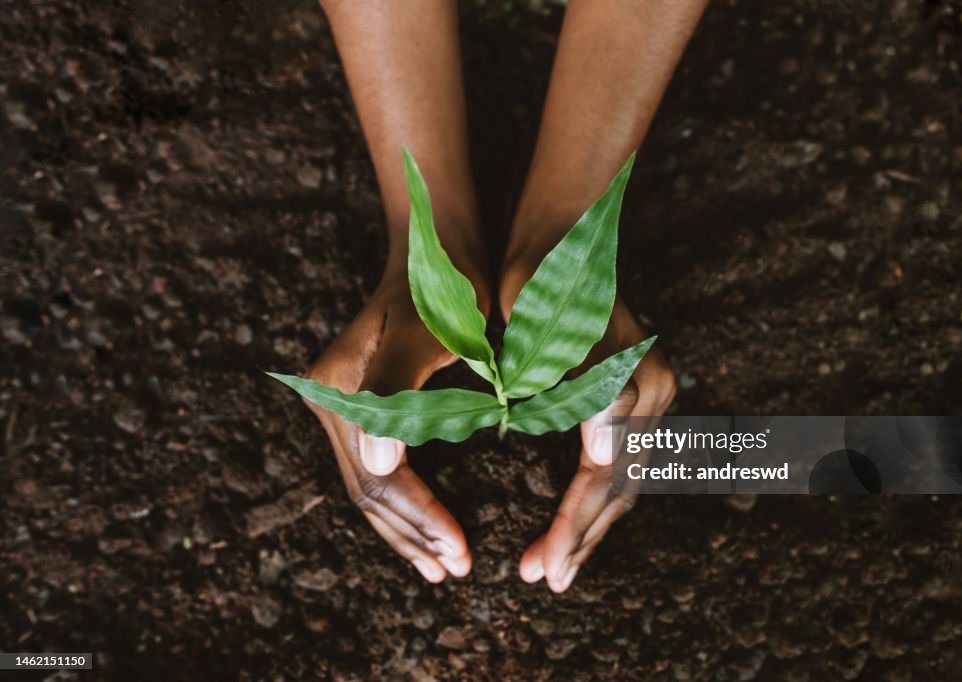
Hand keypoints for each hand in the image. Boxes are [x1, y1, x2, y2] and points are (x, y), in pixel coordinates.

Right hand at [304, 271, 484, 581]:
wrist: (435, 247)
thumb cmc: (443, 286)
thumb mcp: (427, 331)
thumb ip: (397, 390)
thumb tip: (381, 462)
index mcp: (340, 389)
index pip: (380, 477)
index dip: (421, 518)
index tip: (461, 552)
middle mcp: (330, 401)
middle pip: (369, 491)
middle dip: (413, 535)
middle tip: (456, 569)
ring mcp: (340, 406)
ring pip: (370, 488)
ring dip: (406, 530)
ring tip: (442, 566)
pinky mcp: (360, 408)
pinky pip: (377, 470)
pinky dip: (403, 506)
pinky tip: (425, 529)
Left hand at [501, 263, 675, 591]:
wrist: (560, 235)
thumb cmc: (538, 279)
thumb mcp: (545, 329)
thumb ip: (581, 388)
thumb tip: (604, 455)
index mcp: (632, 383)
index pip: (601, 474)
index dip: (570, 525)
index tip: (539, 569)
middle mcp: (654, 393)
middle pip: (618, 486)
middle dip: (579, 536)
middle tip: (542, 580)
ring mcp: (651, 394)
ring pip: (623, 480)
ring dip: (589, 525)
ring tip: (553, 565)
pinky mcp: (638, 394)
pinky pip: (620, 460)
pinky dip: (595, 496)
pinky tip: (572, 521)